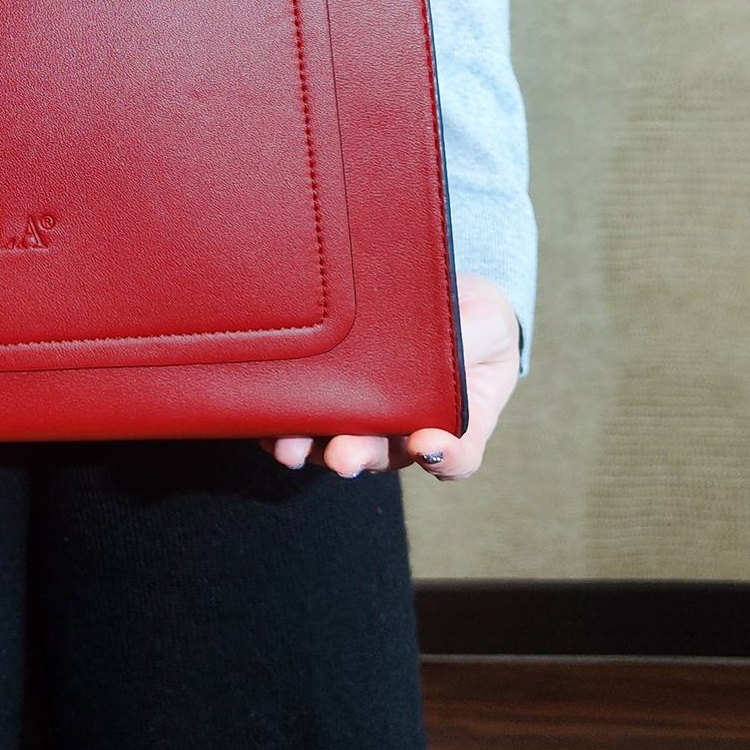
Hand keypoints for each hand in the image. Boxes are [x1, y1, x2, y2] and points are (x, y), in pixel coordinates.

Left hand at [263, 273, 521, 480]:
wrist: (425, 291)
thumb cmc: (466, 316)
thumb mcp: (483, 321)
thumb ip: (474, 339)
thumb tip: (455, 348)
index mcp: (455, 418)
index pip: (456, 455)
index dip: (446, 457)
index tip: (429, 443)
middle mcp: (406, 430)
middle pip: (384, 456)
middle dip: (359, 455)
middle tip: (343, 457)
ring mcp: (365, 420)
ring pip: (337, 446)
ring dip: (312, 449)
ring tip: (290, 447)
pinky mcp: (328, 401)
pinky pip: (306, 426)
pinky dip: (285, 429)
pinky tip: (266, 426)